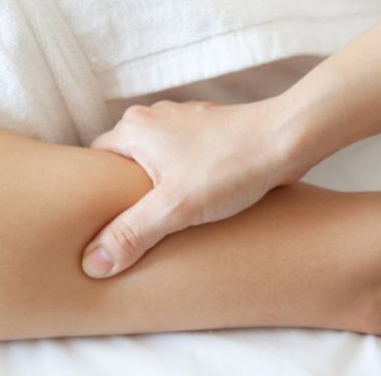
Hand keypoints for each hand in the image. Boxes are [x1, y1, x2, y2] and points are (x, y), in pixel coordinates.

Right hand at [82, 99, 299, 278]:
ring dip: (156, 186)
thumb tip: (92, 263)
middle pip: (122, 162)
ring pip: (153, 160)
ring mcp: (181, 121)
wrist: (287, 139)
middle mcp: (152, 117)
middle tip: (132, 228)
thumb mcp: (175, 208)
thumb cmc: (231, 166)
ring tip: (163, 218)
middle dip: (125, 193)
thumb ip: (130, 234)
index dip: (94, 194)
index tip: (99, 223)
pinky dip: (180, 177)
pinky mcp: (207, 131)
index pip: (93, 163)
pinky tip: (193, 200)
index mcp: (133, 128)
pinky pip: (179, 156)